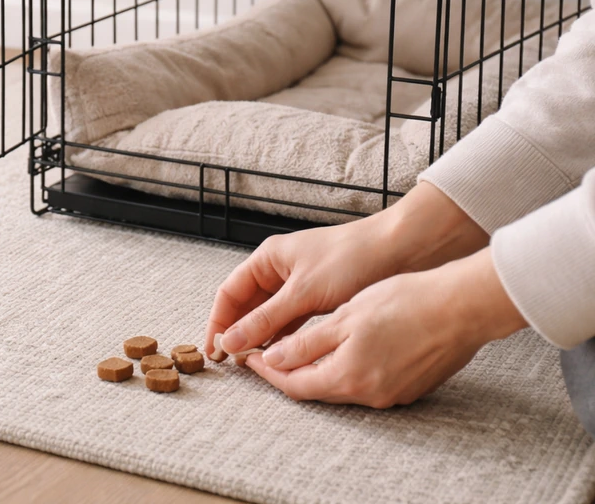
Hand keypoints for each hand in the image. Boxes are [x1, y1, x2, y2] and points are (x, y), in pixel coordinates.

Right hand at [206, 182, 488, 355]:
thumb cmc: (351, 260)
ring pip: (270, 315)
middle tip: (230, 363)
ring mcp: (301, 283)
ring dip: (260, 337)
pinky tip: (282, 356)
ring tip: (253, 364)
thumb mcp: (303, 293)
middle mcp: (280, 269)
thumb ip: (266, 319)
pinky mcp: (320, 297)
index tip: (213, 350)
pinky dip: (284, 337)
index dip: (218, 322)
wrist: (401, 250)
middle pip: (247, 305)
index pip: (230, 293)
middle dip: (237, 332)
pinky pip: (291, 320)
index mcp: (269, 258)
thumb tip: (232, 341)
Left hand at [244, 247, 527, 406]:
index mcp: (348, 377)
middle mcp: (369, 394)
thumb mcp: (346, 316)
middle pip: (316, 389)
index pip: (294, 384)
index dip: (268, 370)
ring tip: (299, 350)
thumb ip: (308, 343)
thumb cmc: (405, 302)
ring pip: (341, 386)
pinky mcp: (410, 387)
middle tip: (267, 353)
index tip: (250, 356)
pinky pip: (366, 383)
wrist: (462, 307)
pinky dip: (345, 370)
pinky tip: (341, 351)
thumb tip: (274, 360)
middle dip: (288, 372)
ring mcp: (392, 394)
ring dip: (317, 371)